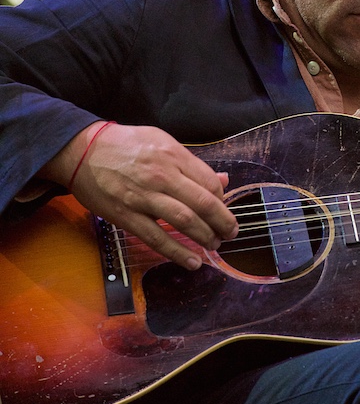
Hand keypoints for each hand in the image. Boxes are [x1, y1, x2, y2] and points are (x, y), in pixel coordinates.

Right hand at [46, 122, 237, 269]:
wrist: (83, 151)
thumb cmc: (125, 144)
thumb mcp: (162, 141)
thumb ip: (192, 163)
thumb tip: (222, 180)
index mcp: (173, 156)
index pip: (209, 182)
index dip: (222, 199)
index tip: (223, 207)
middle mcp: (162, 176)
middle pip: (203, 203)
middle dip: (223, 222)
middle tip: (231, 233)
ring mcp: (144, 198)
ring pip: (184, 222)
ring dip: (205, 237)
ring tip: (215, 245)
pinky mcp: (127, 216)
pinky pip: (157, 238)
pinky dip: (178, 252)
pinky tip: (193, 262)